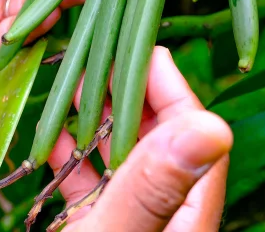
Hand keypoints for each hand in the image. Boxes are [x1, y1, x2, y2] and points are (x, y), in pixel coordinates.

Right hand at [48, 46, 232, 231]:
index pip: (192, 135)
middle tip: (98, 60)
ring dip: (97, 118)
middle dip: (126, 94)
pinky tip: (52, 133)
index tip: (139, 50)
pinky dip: (71, 154)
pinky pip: (89, 182)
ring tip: (72, 84)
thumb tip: (212, 125)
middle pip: (156, 138)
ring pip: (122, 156)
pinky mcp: (96, 230)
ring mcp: (129, 220)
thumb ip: (155, 186)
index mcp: (185, 215)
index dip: (169, 86)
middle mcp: (162, 213)